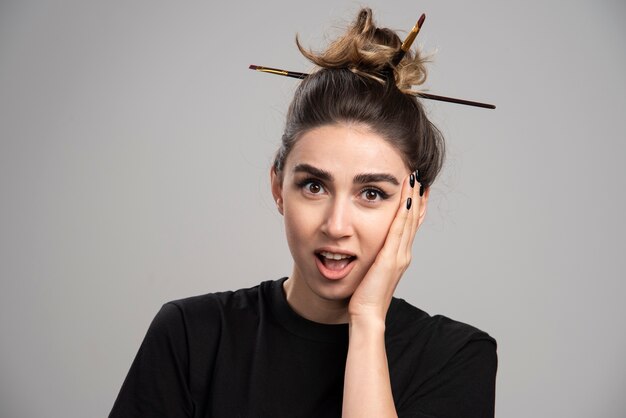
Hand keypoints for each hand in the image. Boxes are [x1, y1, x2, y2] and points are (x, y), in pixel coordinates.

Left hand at [348, 171, 426, 321]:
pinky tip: (406, 197)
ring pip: (410, 220)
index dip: (414, 204)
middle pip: (414, 218)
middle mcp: (403, 253)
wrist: (367, 315)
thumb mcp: (371, 271)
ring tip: (415, 178)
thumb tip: (367, 247)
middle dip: (417, 195)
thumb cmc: (365, 296)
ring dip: (413, 198)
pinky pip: (399, 229)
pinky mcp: (391, 257)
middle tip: (419, 174)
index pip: (409, 224)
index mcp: (399, 255)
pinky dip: (404, 212)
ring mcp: (399, 255)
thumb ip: (373, 258)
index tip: (416, 186)